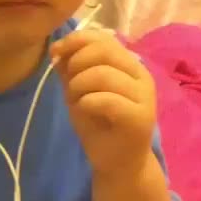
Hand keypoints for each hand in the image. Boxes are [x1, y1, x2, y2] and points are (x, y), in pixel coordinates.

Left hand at [50, 30, 156, 177]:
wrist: (116, 163)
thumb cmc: (97, 124)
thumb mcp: (77, 90)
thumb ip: (69, 67)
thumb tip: (56, 47)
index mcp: (127, 64)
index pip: (102, 37)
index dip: (75, 40)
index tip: (55, 53)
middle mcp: (140, 75)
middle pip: (103, 50)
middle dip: (76, 64)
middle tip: (70, 85)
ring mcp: (144, 96)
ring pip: (103, 74)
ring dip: (79, 85)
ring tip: (77, 101)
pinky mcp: (140, 118)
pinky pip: (107, 99)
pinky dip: (87, 103)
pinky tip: (85, 110)